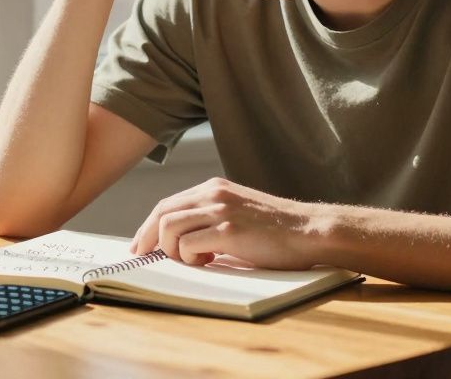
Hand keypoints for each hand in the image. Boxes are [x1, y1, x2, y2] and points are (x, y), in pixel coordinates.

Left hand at [130, 177, 326, 269]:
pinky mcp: (229, 231)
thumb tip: (180, 243)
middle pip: (162, 212)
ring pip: (170, 227)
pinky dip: (188, 257)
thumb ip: (211, 221)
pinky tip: (207, 261)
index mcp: (214, 189)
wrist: (310, 232)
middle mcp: (213, 194)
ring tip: (192, 260)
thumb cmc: (277, 231)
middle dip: (147, 237)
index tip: (140, 245)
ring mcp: (221, 210)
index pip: (168, 203)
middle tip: (142, 257)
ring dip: (171, 249)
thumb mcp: (238, 214)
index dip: (148, 225)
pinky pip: (188, 244)